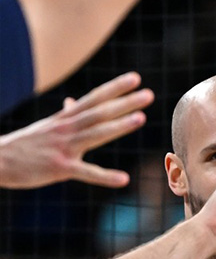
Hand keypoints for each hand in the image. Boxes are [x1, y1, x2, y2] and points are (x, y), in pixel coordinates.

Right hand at [0, 72, 152, 189]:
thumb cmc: (24, 144)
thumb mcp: (45, 126)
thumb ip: (64, 115)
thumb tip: (72, 100)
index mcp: (65, 119)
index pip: (94, 99)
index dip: (114, 88)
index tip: (136, 78)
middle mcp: (66, 129)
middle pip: (99, 112)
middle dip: (124, 102)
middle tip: (148, 94)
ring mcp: (63, 147)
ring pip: (95, 134)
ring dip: (119, 126)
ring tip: (141, 118)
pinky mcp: (59, 168)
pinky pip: (86, 172)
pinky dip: (105, 176)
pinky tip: (123, 179)